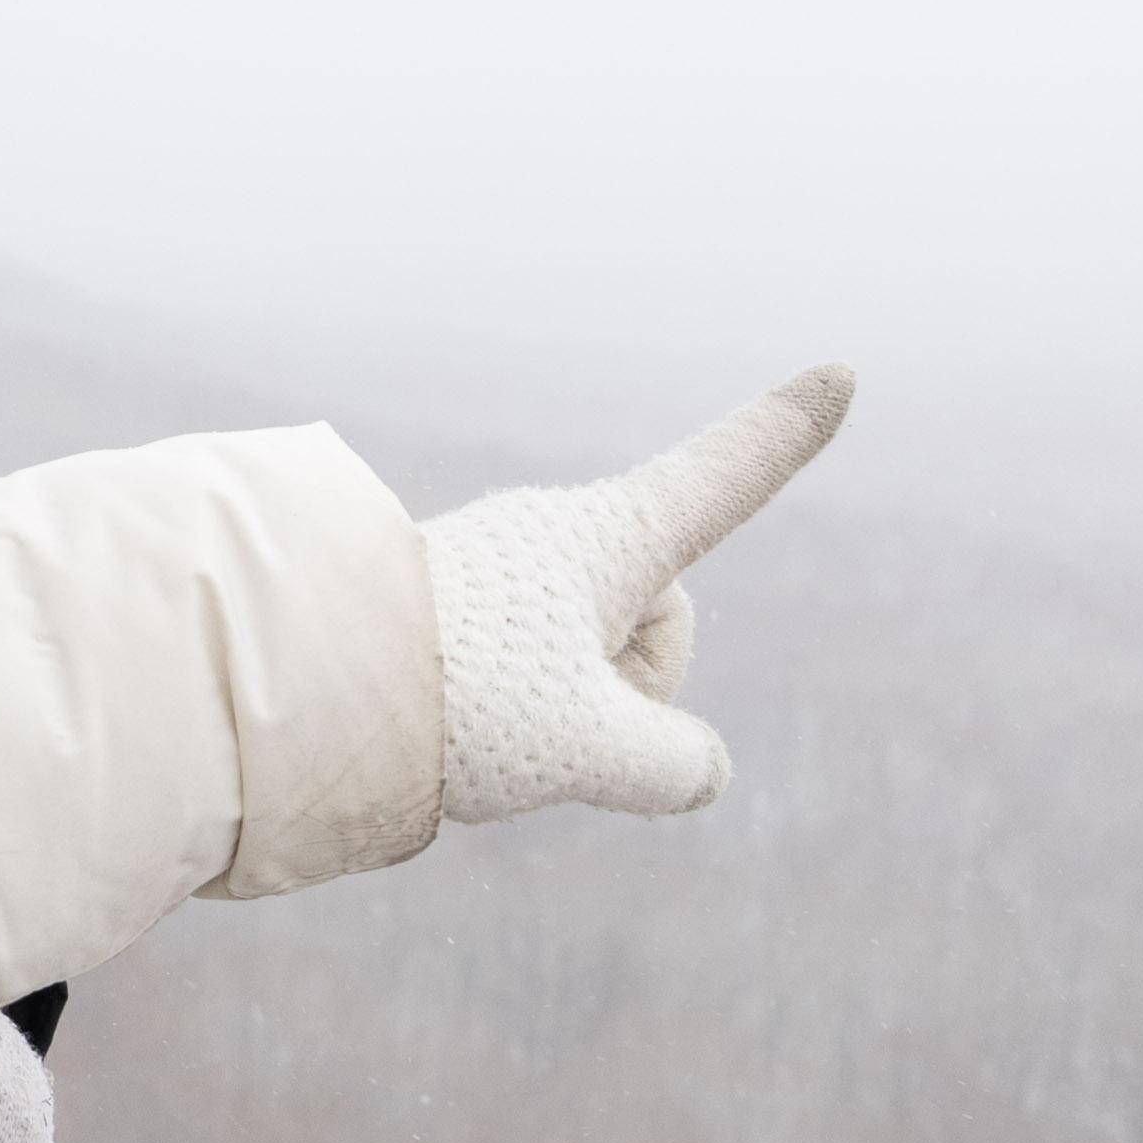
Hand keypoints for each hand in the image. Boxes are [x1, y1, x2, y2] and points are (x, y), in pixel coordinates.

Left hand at [418, 365, 852, 824]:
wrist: (303, 691)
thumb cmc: (457, 697)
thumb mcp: (593, 748)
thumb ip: (673, 764)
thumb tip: (693, 769)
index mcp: (609, 539)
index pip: (721, 482)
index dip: (782, 437)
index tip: (839, 374)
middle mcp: (560, 539)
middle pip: (656, 625)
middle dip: (631, 692)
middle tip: (543, 717)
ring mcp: (507, 573)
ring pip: (588, 666)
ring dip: (560, 715)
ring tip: (477, 721)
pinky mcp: (459, 615)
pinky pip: (527, 681)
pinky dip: (508, 720)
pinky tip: (449, 730)